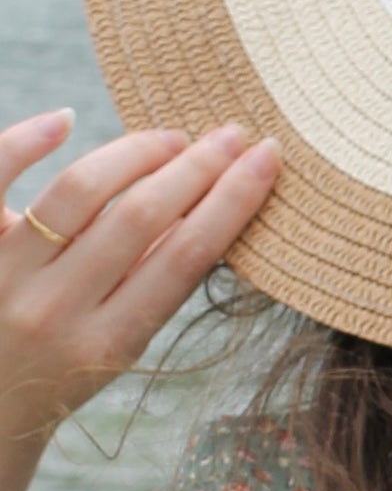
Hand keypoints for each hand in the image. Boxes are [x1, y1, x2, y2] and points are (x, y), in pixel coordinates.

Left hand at [0, 110, 280, 445]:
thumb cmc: (61, 371)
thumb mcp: (119, 347)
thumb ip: (157, 283)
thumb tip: (215, 204)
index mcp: (107, 342)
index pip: (187, 254)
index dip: (235, 199)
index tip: (267, 159)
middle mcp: (53, 310)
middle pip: (141, 217)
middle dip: (199, 166)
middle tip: (233, 135)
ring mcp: (6, 277)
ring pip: (81, 191)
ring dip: (138, 151)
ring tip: (173, 138)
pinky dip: (25, 142)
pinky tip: (66, 119)